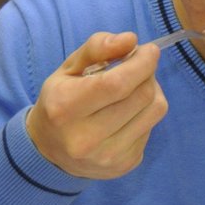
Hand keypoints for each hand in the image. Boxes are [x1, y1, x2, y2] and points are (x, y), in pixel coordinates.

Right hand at [25, 32, 167, 177]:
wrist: (50, 151)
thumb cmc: (60, 101)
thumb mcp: (68, 69)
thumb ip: (97, 47)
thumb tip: (131, 39)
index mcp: (65, 108)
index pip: (117, 83)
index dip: (141, 63)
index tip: (149, 50)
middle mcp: (85, 138)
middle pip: (142, 95)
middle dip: (147, 74)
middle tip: (139, 67)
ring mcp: (107, 156)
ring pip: (154, 111)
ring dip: (152, 91)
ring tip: (135, 88)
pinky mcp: (124, 165)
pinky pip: (151, 128)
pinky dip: (146, 113)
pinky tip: (128, 112)